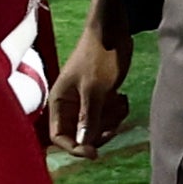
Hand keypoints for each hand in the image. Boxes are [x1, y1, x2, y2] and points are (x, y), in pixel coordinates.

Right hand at [46, 28, 129, 155]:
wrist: (114, 31)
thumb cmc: (99, 55)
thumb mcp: (95, 89)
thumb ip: (89, 118)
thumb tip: (84, 145)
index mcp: (60, 102)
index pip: (59, 137)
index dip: (75, 148)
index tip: (95, 153)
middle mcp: (70, 105)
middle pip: (80, 136)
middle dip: (99, 134)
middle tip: (114, 127)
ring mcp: (86, 101)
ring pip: (97, 127)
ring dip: (112, 121)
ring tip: (120, 103)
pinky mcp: (101, 98)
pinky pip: (108, 116)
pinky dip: (117, 113)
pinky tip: (123, 98)